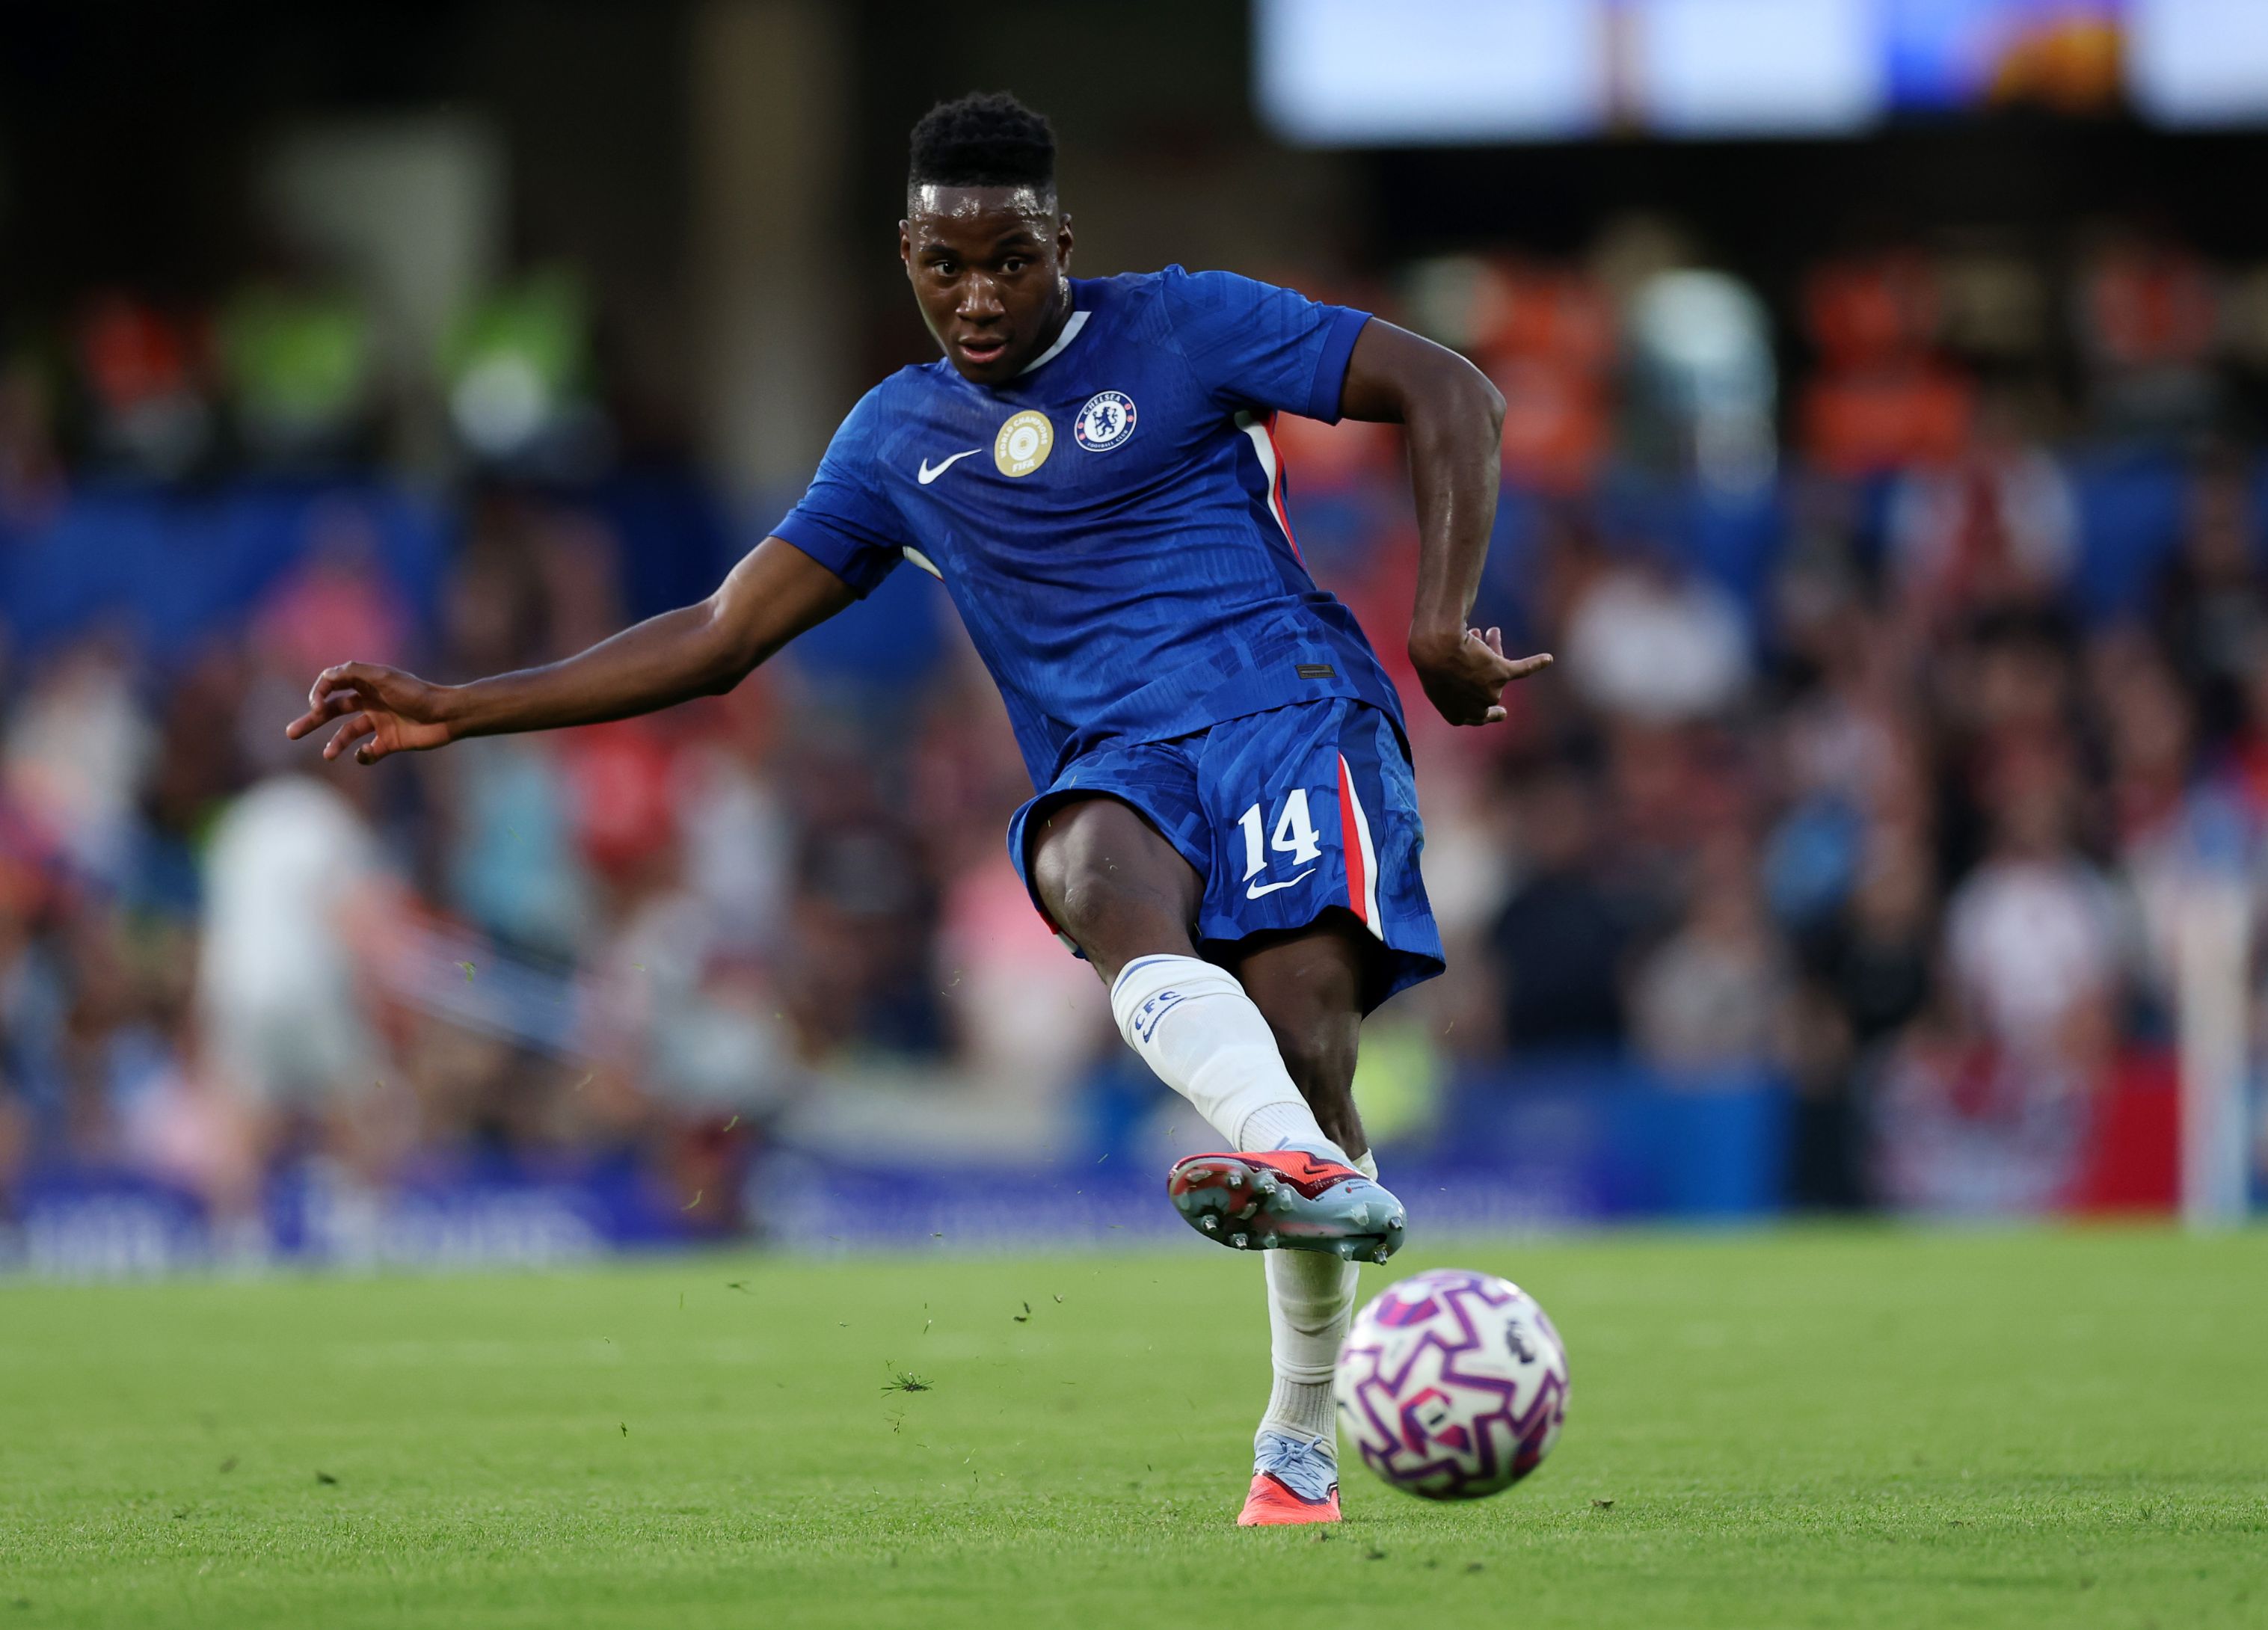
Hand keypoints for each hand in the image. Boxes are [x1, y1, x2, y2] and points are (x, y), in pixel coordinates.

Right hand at [284, 662, 459, 764]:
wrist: (447, 715)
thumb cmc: (417, 693)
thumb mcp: (383, 677)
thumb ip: (353, 672)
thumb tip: (325, 675)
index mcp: (366, 683)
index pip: (332, 685)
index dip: (319, 694)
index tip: (316, 707)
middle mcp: (370, 702)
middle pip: (333, 711)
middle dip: (311, 721)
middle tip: (290, 733)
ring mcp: (380, 722)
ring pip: (347, 734)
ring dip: (335, 744)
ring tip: (328, 756)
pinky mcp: (390, 742)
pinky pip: (369, 752)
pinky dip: (364, 755)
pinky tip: (367, 754)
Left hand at [1409, 626, 1550, 725]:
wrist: (1436, 649)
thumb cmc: (1429, 661)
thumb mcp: (1435, 678)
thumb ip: (1451, 682)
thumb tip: (1459, 669)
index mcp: (1456, 716)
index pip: (1477, 716)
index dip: (1486, 710)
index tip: (1502, 711)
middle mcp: (1476, 708)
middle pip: (1486, 686)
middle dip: (1482, 665)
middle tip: (1479, 639)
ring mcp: (1491, 692)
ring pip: (1497, 669)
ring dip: (1492, 649)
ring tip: (1487, 631)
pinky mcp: (1501, 673)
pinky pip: (1523, 670)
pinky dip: (1536, 663)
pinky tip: (1547, 659)